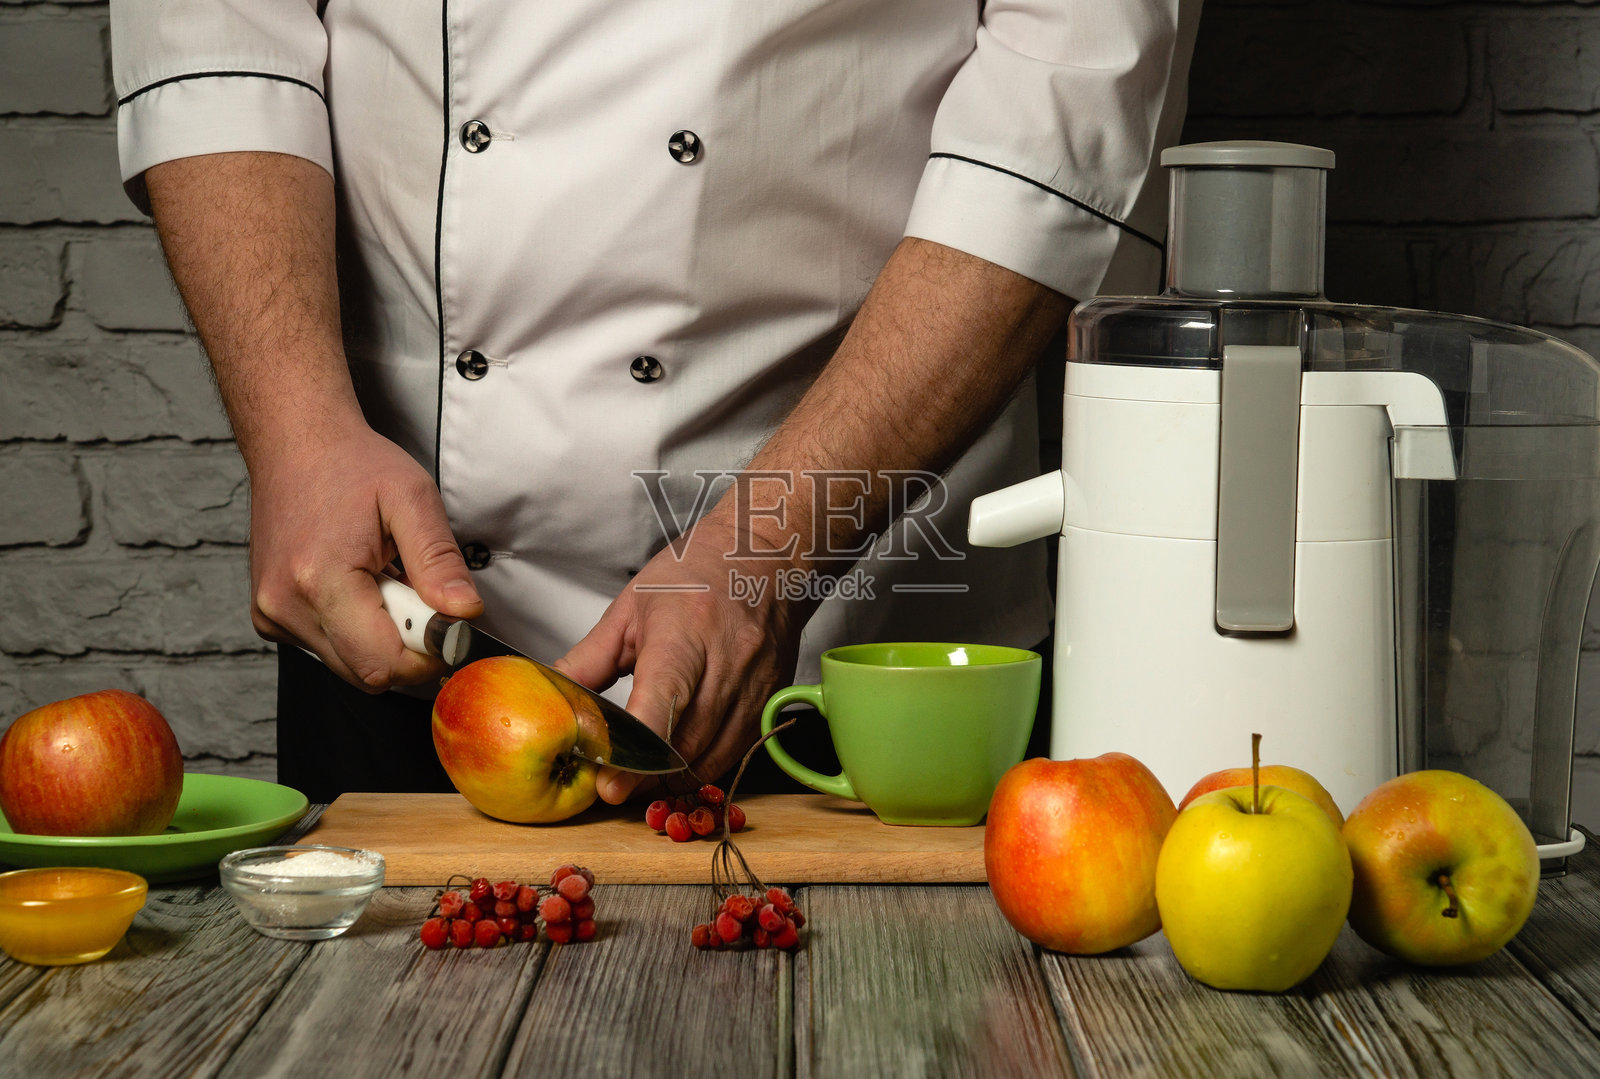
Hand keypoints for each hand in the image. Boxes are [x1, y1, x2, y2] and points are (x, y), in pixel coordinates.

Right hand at [246, 421, 482, 691]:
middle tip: (415, 593)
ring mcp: (272, 616)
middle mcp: (286, 606)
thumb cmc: (351, 465)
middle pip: (368, 673)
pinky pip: (328, 650)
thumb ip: (439, 560)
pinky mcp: (270, 618)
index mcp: (320, 579)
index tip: (447, 627)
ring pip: (349, 666)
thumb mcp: (412, 499)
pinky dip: (355, 630)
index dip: (426, 656)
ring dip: (381, 637)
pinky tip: (359, 588)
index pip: (383, 663)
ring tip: (384, 581)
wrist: (295, 444)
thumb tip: (462, 613)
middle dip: (406, 646)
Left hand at [556, 511, 810, 803]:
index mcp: (684, 636)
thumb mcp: (631, 608)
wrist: (767, 558)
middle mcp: (727, 665)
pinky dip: (703, 766)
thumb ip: (589, 659)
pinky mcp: (770, 701)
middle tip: (612, 785)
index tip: (609, 784)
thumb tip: (554, 697)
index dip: (635, 754)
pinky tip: (679, 761)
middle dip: (644, 777)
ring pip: (712, 758)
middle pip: (685, 744)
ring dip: (673, 779)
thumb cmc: (697, 574)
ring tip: (641, 778)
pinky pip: (736, 753)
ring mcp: (755, 687)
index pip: (662, 705)